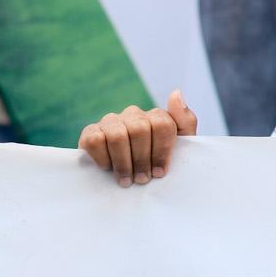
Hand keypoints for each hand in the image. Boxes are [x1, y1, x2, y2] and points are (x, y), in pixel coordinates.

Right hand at [79, 90, 196, 187]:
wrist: (123, 184)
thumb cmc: (155, 166)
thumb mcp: (179, 148)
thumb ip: (185, 122)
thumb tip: (176, 92)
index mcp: (155, 117)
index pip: (162, 124)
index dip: (162, 151)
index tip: (160, 172)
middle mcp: (133, 115)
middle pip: (140, 129)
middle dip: (142, 159)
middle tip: (142, 180)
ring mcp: (111, 121)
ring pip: (118, 135)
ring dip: (124, 163)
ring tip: (126, 181)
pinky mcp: (90, 132)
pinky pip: (96, 140)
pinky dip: (103, 158)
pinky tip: (108, 169)